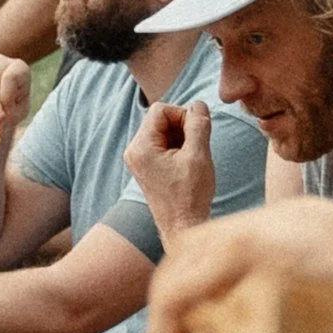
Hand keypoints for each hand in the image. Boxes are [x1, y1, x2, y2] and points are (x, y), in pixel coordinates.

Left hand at [124, 102, 215, 241]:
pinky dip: (178, 147)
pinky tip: (187, 164)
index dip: (183, 115)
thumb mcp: (198, 155)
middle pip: (160, 119)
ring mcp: (139, 160)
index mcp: (140, 147)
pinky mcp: (147, 167)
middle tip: (197, 146)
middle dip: (182, 126)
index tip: (197, 133)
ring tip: (192, 158)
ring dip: (182, 137)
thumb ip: (198, 124)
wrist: (183, 228)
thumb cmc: (190, 195)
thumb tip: (198, 104)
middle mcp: (134, 151)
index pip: (161, 110)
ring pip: (163, 131)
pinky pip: (163, 145)